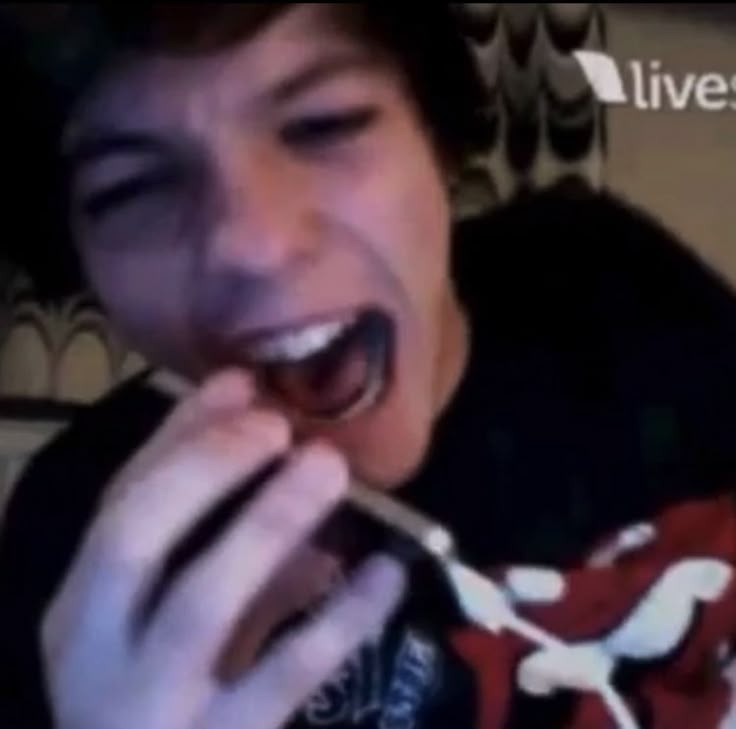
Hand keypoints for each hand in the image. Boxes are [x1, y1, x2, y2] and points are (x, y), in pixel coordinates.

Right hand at [41, 370, 405, 728]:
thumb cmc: (169, 704)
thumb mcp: (180, 629)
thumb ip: (222, 557)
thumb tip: (287, 467)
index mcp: (83, 610)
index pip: (120, 503)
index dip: (177, 438)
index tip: (237, 382)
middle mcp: (97, 654)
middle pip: (133, 537)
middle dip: (204, 465)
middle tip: (276, 422)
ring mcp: (154, 707)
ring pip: (203, 601)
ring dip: (268, 520)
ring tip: (328, 465)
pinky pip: (288, 673)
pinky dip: (342, 616)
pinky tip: (388, 571)